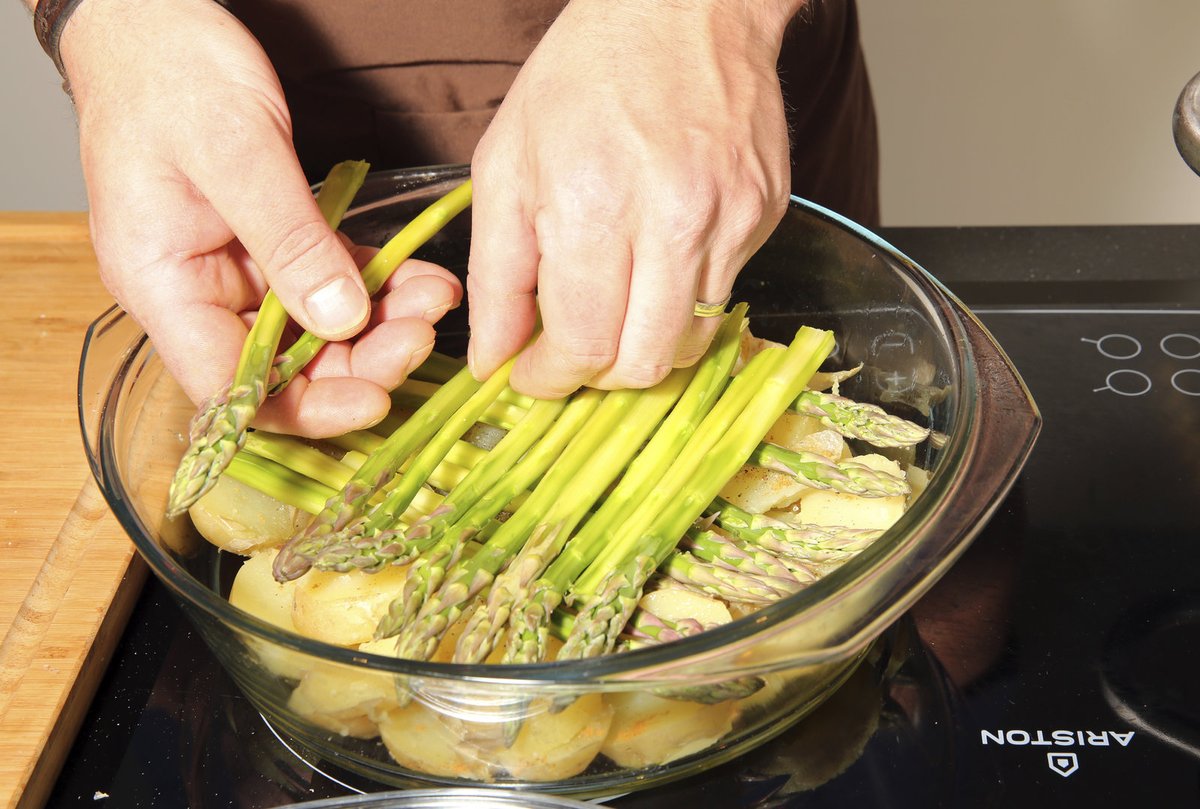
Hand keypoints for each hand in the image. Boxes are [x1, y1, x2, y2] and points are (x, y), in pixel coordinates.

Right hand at [61, 0, 461, 436]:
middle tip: (422, 334)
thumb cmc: (169, 70)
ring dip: (379, 324)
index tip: (374, 399)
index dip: (303, 407)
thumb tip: (340, 318)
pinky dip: (376, 285)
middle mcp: (196, 292)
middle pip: (284, 366)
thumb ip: (288, 240)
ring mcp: (234, 270)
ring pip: (315, 329)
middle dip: (360, 360)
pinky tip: (421, 279)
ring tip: (433, 299)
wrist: (151, 16)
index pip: (231, 386)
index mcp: (163, 285)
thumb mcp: (236, 152)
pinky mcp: (269, 245)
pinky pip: (328, 283)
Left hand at [467, 0, 797, 397]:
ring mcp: (731, 222)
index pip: (583, 346)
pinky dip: (683, 300)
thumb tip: (493, 360)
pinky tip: (658, 255)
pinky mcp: (766, 216)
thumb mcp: (505, 166)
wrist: (685, 8)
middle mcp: (673, 223)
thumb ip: (497, 276)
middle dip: (598, 376)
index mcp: (594, 209)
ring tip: (614, 307)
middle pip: (643, 364)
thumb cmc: (582, 77)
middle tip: (572, 352)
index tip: (534, 376)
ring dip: (644, 346)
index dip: (551, 379)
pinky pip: (723, 296)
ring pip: (691, 343)